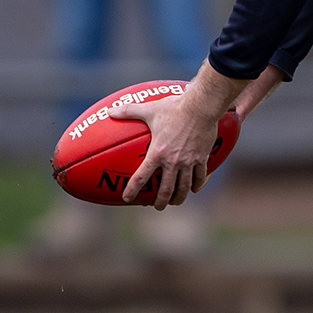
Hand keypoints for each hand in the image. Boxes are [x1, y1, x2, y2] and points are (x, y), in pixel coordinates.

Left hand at [112, 63, 242, 209]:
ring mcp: (188, 161)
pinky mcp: (202, 157)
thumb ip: (129, 111)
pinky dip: (197, 185)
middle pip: (166, 190)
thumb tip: (110, 111)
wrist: (201, 106)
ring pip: (184, 187)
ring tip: (175, 202)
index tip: (127, 198)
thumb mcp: (149, 109)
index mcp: (157, 153)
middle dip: (160, 202)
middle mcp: (172, 162)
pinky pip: (200, 176)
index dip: (132, 190)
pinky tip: (195, 188)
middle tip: (157, 206)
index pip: (141, 177)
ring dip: (179, 197)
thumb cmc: (174, 108)